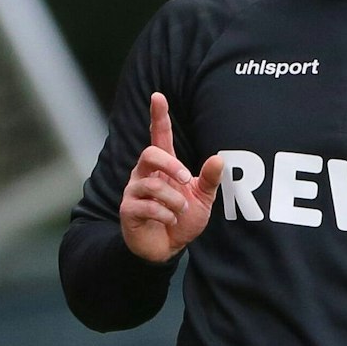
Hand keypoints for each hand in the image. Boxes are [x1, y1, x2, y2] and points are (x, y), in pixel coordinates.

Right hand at [119, 92, 223, 262]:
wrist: (166, 248)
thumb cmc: (182, 219)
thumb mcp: (202, 199)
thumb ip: (208, 180)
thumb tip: (218, 159)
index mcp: (162, 166)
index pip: (158, 136)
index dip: (158, 116)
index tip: (158, 96)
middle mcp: (144, 174)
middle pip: (150, 153)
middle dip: (170, 165)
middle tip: (186, 179)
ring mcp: (134, 191)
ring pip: (152, 185)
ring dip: (174, 201)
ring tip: (179, 212)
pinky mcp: (128, 210)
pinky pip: (147, 206)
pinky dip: (166, 216)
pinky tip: (169, 221)